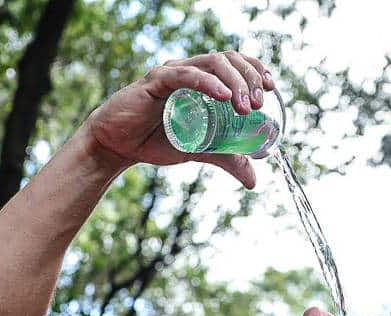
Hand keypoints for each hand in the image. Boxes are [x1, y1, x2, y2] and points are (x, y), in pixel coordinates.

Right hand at [83, 51, 276, 188]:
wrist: (119, 147)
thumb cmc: (156, 141)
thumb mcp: (200, 150)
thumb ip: (227, 159)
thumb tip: (253, 180)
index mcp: (202, 79)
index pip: (235, 63)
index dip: (256, 69)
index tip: (271, 88)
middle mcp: (189, 70)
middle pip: (228, 59)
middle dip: (250, 78)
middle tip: (260, 105)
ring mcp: (173, 73)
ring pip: (212, 63)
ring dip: (235, 82)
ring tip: (246, 106)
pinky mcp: (155, 82)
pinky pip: (185, 75)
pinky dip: (207, 83)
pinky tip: (224, 95)